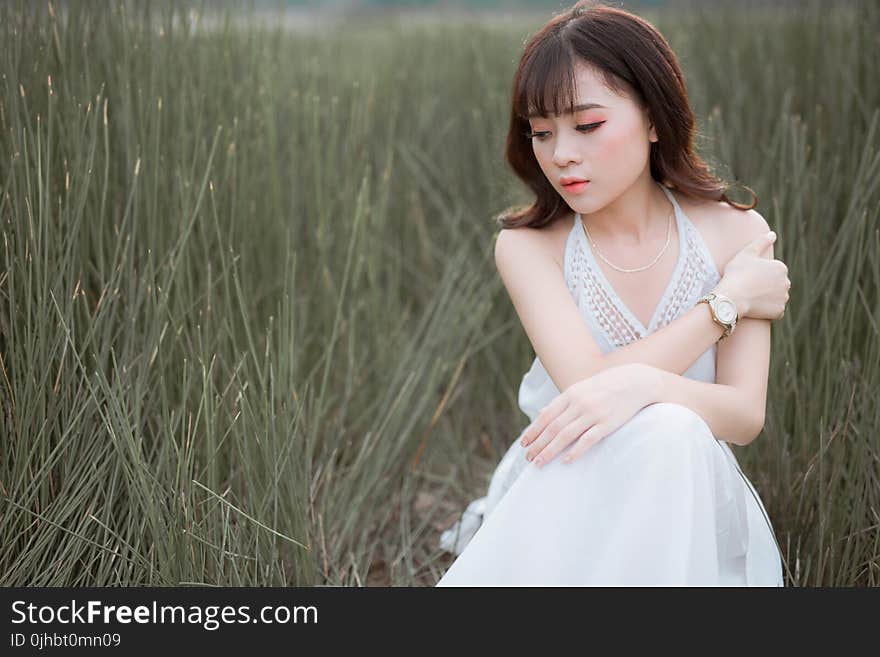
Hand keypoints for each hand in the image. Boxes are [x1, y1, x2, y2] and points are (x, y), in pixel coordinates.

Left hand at [519, 363, 660, 466]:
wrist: (635, 382)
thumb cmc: (605, 387)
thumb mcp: (581, 388)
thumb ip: (561, 402)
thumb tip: (542, 413)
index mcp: (570, 394)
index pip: (546, 415)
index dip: (533, 430)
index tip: (524, 444)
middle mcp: (579, 403)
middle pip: (552, 428)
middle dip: (538, 444)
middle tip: (528, 458)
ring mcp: (593, 414)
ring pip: (565, 435)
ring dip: (550, 450)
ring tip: (539, 462)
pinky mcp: (608, 424)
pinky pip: (588, 440)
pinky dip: (575, 451)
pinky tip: (566, 461)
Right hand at [715, 231, 789, 319]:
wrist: (731, 298)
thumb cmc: (736, 274)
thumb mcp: (746, 253)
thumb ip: (761, 242)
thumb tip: (773, 234)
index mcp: (781, 267)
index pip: (773, 271)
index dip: (759, 274)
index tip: (748, 277)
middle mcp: (787, 282)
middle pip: (776, 284)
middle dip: (766, 286)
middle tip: (749, 288)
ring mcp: (784, 298)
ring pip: (776, 297)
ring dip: (767, 298)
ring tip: (751, 297)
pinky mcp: (779, 312)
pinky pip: (775, 310)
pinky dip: (767, 310)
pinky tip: (755, 307)